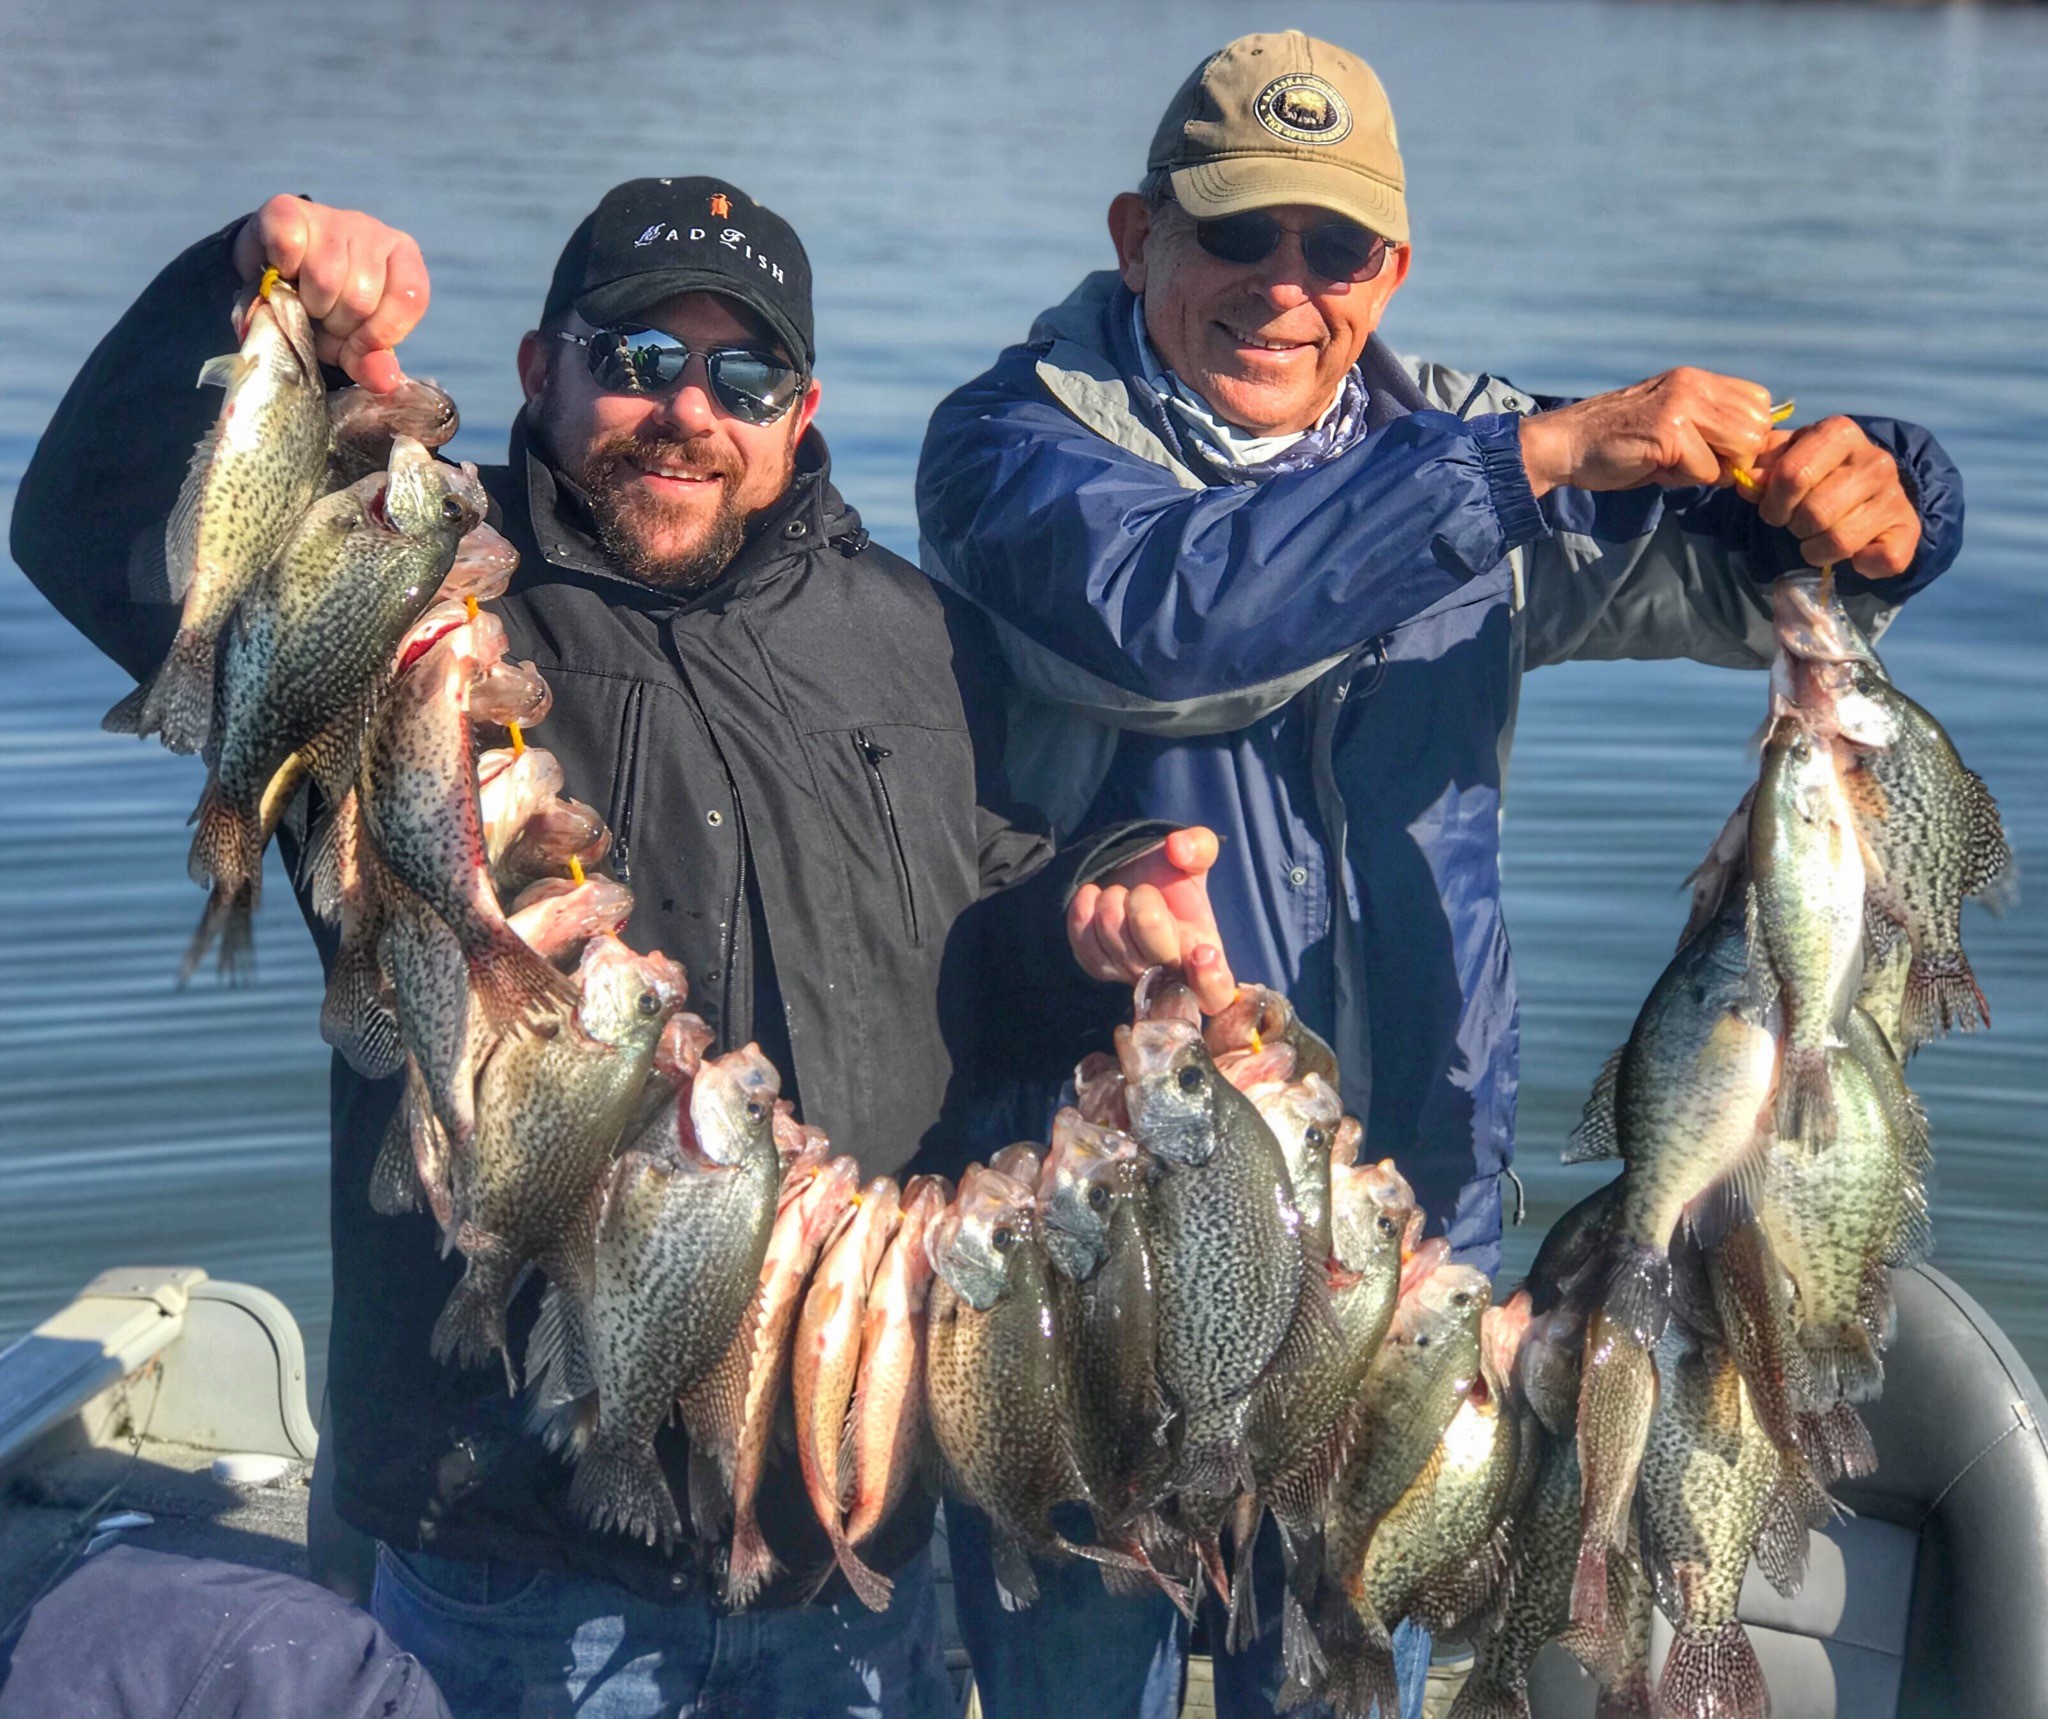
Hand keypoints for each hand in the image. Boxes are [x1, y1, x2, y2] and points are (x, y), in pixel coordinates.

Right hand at [231, 194, 430, 392]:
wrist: (275, 275)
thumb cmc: (326, 309)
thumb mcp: (352, 343)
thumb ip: (370, 362)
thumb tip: (384, 380)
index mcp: (403, 258)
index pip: (409, 298)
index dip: (379, 333)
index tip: (355, 346)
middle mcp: (373, 231)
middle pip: (362, 295)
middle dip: (336, 324)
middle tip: (321, 320)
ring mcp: (332, 217)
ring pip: (325, 277)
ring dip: (307, 305)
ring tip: (302, 302)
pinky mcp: (287, 209)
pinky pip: (288, 245)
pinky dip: (281, 271)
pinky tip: (282, 275)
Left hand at [1067, 827, 1236, 1014]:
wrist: (1129, 877)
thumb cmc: (1170, 875)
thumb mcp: (1194, 855)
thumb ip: (1200, 845)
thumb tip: (1178, 848)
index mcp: (1205, 953)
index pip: (1216, 992)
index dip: (1210, 980)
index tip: (1201, 950)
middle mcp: (1169, 973)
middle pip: (1157, 956)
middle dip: (1145, 910)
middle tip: (1142, 891)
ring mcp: (1131, 974)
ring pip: (1117, 947)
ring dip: (1112, 906)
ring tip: (1119, 893)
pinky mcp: (1099, 967)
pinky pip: (1085, 950)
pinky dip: (1083, 916)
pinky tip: (1091, 896)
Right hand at [1519, 367, 1772, 497]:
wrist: (1565, 445)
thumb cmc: (1615, 442)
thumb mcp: (1670, 421)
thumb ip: (1709, 427)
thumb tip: (1751, 453)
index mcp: (1697, 379)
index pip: (1760, 403)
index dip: (1745, 435)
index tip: (1714, 451)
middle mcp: (1694, 385)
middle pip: (1756, 429)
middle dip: (1733, 457)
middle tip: (1694, 463)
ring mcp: (1682, 406)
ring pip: (1739, 448)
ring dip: (1712, 469)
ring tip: (1675, 466)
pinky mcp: (1669, 432)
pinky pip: (1706, 470)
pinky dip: (1684, 480)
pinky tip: (1655, 469)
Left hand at [1748, 417, 1920, 578]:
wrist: (1869, 483)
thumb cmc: (1817, 468)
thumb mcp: (1786, 456)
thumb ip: (1762, 466)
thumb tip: (1748, 480)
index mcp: (1839, 433)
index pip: (1792, 476)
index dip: (1773, 503)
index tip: (1774, 508)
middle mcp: (1875, 460)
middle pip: (1814, 514)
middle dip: (1794, 526)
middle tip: (1798, 522)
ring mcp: (1896, 494)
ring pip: (1840, 541)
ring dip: (1816, 549)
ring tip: (1817, 535)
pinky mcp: (1909, 527)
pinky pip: (1885, 560)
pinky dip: (1862, 565)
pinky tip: (1855, 553)